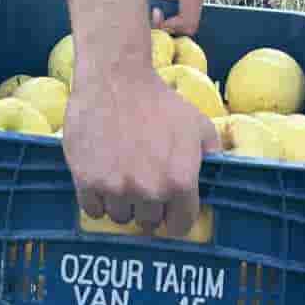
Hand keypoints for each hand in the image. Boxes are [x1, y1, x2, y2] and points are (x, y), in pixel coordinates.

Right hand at [63, 63, 219, 235]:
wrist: (115, 78)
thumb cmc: (159, 100)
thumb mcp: (198, 124)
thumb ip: (213, 155)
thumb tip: (218, 176)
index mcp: (180, 182)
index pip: (180, 225)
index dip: (176, 217)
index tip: (169, 210)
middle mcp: (149, 191)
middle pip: (149, 222)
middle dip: (148, 207)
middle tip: (143, 184)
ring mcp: (115, 188)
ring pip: (120, 217)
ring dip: (122, 203)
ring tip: (122, 178)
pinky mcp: (86, 181)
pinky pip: (93, 210)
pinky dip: (97, 200)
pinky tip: (102, 180)